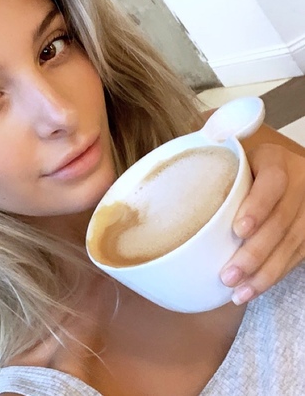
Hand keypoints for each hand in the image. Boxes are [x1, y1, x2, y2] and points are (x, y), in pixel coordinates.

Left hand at [220, 143, 304, 304]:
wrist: (286, 171)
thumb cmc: (248, 168)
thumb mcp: (235, 161)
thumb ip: (214, 170)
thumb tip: (162, 191)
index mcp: (276, 162)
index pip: (272, 183)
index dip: (257, 207)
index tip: (238, 230)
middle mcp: (298, 184)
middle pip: (280, 221)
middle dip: (254, 253)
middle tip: (229, 275)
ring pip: (291, 244)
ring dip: (264, 273)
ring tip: (239, 292)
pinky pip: (296, 256)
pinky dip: (274, 275)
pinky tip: (253, 289)